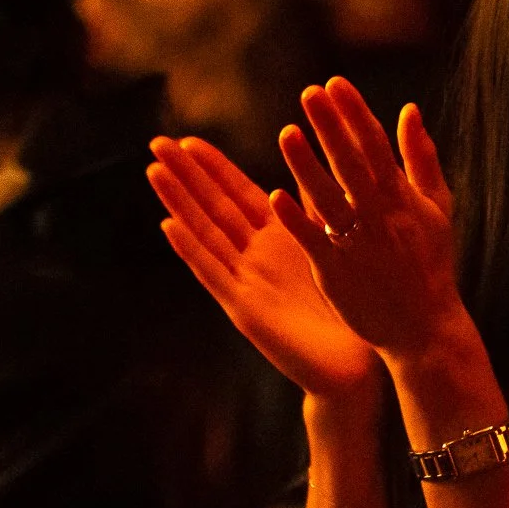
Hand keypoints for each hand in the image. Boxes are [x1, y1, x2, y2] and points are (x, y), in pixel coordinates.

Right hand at [149, 134, 380, 400]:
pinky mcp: (245, 310)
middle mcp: (255, 258)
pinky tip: (168, 225)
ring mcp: (246, 283)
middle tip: (156, 143)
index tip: (188, 139)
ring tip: (153, 171)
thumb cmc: (350, 312)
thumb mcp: (335, 250)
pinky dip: (190, 249)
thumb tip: (318, 164)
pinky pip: (213, 274)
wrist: (355, 368)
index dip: (213, 168)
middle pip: (213, 207)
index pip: (238, 194)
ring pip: (206, 234)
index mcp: (279, 239)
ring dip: (179, 203)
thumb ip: (319, 211)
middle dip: (186, 175)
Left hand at [273, 78, 463, 361]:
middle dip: (331, 127)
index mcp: (403, 198)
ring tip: (286, 132)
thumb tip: (409, 110)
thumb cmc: (430, 263)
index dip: (354, 112)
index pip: (376, 145)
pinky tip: (276, 196)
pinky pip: (314, 242)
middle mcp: (381, 216)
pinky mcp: (338, 273)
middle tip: (309, 92)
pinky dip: (298, 220)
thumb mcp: (437, 208)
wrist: (426, 328)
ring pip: (329, 199)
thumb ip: (420, 158)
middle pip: (352, 164)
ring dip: (307, 166)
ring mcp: (359, 245)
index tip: (334, 83)